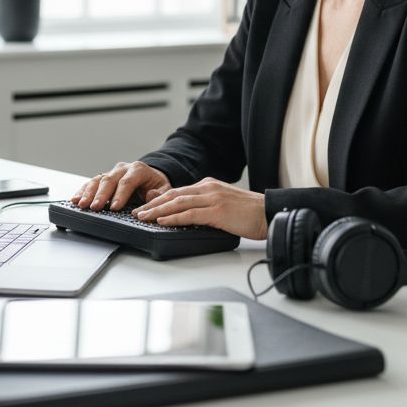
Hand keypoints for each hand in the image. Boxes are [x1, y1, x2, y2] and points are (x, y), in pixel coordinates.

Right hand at [72, 161, 172, 211]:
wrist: (152, 178)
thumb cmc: (157, 186)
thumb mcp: (165, 190)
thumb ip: (160, 194)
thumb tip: (151, 196)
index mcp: (138, 170)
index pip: (128, 181)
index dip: (120, 194)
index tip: (115, 207)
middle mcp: (123, 168)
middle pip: (110, 180)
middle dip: (101, 194)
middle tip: (96, 207)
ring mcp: (112, 172)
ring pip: (98, 180)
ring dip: (88, 193)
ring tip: (81, 204)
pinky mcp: (104, 178)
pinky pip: (91, 183)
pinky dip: (83, 191)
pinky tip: (75, 199)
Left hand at [131, 177, 266, 239]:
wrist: (269, 212)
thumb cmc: (250, 213)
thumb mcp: (225, 203)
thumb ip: (208, 205)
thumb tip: (191, 215)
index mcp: (209, 186)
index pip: (178, 191)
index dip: (160, 199)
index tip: (146, 206)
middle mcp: (208, 188)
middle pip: (173, 195)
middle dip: (153, 204)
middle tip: (137, 212)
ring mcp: (212, 199)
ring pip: (178, 203)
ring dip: (157, 211)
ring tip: (143, 217)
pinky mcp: (217, 211)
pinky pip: (190, 214)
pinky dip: (173, 218)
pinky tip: (162, 221)